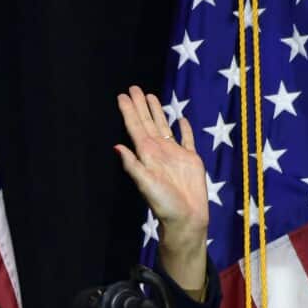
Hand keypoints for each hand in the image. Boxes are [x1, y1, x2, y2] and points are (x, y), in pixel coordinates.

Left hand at [114, 86, 207, 288]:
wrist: (186, 218)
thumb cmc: (164, 204)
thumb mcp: (146, 184)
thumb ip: (132, 165)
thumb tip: (117, 147)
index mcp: (147, 155)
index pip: (135, 128)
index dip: (129, 112)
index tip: (122, 96)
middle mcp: (159, 151)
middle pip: (147, 123)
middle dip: (140, 106)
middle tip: (134, 88)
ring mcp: (175, 154)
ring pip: (164, 127)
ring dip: (157, 112)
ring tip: (150, 96)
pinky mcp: (191, 160)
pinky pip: (187, 139)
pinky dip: (184, 128)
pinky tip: (180, 119)